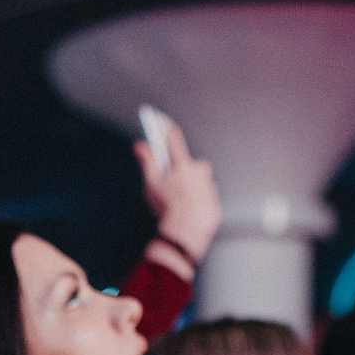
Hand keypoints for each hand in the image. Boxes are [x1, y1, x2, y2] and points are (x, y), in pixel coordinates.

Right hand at [134, 117, 220, 267]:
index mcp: (183, 165)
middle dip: (183, 172)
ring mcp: (209, 188)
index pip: (173, 140)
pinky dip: (198, 205)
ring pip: (200, 184)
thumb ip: (146, 162)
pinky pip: (205, 201)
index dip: (164, 130)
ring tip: (180, 204)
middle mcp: (200, 173)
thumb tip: (139, 145)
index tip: (160, 122)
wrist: (184, 232)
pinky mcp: (214, 204)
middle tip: (173, 183)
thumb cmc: (166, 207)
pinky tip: (188, 214)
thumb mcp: (151, 183)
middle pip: (191, 165)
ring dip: (192, 190)